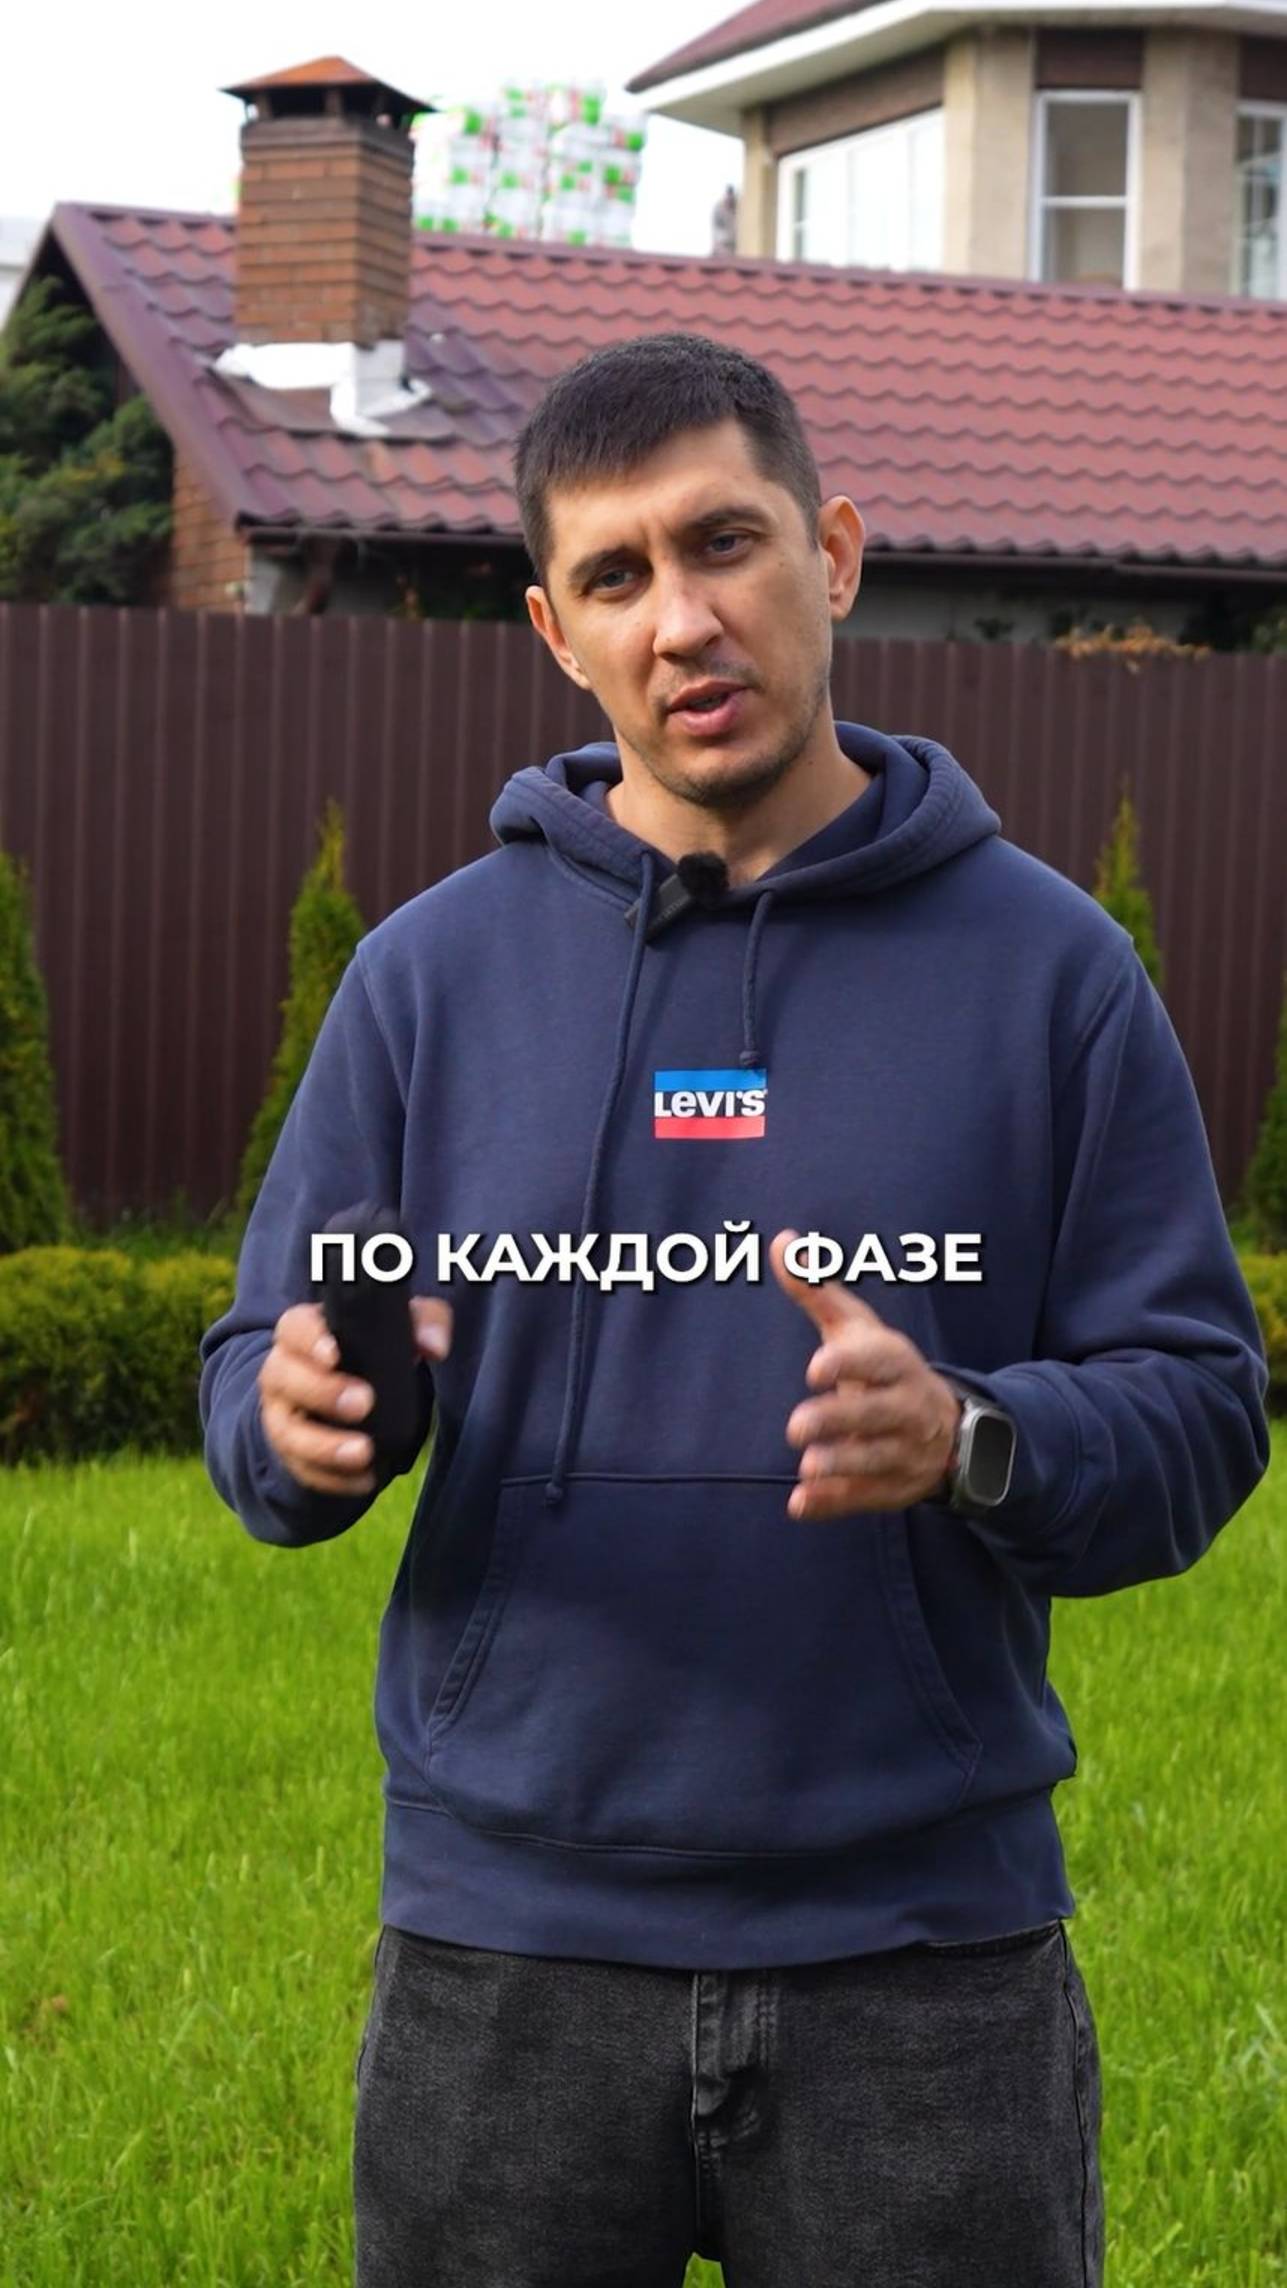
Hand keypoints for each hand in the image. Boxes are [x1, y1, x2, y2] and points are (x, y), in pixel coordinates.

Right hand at [257, 1294, 452, 1495]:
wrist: (349, 1392)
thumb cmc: (371, 1349)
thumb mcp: (402, 1326)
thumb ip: (425, 1321)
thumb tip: (434, 1347)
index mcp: (303, 1332)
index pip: (294, 1327)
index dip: (309, 1340)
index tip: (335, 1354)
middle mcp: (282, 1371)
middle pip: (282, 1377)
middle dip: (321, 1392)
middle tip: (363, 1403)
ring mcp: (282, 1415)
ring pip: (287, 1432)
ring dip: (324, 1446)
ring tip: (364, 1453)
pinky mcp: (291, 1453)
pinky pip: (303, 1470)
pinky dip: (333, 1478)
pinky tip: (365, 1479)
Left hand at [770, 1229, 959, 1520]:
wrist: (948, 1428)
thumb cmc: (884, 1369)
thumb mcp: (858, 1329)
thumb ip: (818, 1292)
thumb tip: (781, 1242)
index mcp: (898, 1363)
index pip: (881, 1360)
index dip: (850, 1363)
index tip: (814, 1368)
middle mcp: (909, 1408)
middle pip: (879, 1414)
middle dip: (840, 1420)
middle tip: (796, 1426)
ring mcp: (905, 1452)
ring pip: (876, 1460)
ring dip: (842, 1465)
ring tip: (806, 1465)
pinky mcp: (894, 1489)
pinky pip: (867, 1499)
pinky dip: (835, 1503)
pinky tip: (800, 1503)